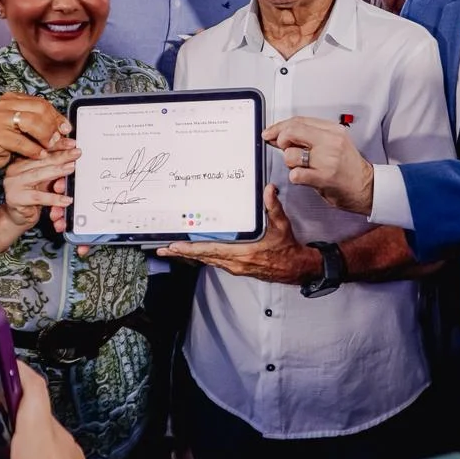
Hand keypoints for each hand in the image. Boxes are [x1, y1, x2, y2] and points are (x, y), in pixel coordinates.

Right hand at [0, 93, 71, 170]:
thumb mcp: (21, 128)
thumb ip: (39, 124)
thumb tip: (65, 128)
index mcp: (13, 99)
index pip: (42, 103)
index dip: (57, 117)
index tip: (66, 129)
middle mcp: (5, 105)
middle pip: (40, 110)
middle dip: (53, 127)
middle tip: (59, 140)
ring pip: (33, 124)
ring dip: (45, 137)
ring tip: (49, 147)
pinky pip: (22, 142)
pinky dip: (34, 151)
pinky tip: (39, 155)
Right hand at [0, 148, 79, 251]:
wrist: (17, 217)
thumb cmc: (32, 196)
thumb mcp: (44, 180)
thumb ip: (53, 168)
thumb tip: (72, 158)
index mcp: (21, 161)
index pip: (41, 150)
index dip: (57, 145)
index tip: (72, 143)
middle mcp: (14, 169)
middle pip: (41, 160)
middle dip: (61, 156)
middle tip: (76, 153)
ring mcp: (13, 183)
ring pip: (38, 175)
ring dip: (57, 171)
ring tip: (71, 168)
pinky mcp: (15, 198)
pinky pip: (38, 197)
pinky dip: (54, 198)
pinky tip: (66, 200)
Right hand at [0, 362, 100, 458]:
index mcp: (39, 445)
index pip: (32, 388)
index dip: (16, 369)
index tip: (1, 359)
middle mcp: (61, 444)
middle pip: (32, 413)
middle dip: (9, 414)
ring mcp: (74, 455)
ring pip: (44, 434)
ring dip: (24, 439)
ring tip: (1, 452)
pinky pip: (56, 452)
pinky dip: (39, 457)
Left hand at [157, 184, 320, 283]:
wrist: (296, 268)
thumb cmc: (287, 249)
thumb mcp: (282, 226)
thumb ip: (273, 207)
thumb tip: (268, 190)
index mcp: (242, 253)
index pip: (210, 250)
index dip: (190, 249)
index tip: (174, 246)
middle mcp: (235, 262)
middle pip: (202, 257)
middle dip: (182, 253)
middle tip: (163, 249)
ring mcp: (235, 267)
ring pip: (207, 260)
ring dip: (190, 255)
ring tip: (173, 250)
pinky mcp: (237, 268)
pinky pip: (214, 261)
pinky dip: (202, 256)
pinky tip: (195, 252)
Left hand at [262, 117, 374, 214]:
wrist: (365, 187)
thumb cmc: (348, 167)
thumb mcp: (332, 143)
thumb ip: (307, 136)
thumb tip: (278, 134)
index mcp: (332, 130)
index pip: (298, 120)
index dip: (279, 126)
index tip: (270, 132)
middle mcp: (330, 142)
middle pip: (292, 132)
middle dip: (280, 140)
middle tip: (283, 147)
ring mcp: (327, 159)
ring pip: (290, 155)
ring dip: (290, 163)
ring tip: (301, 166)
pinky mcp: (323, 177)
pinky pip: (295, 174)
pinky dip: (295, 176)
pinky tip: (305, 177)